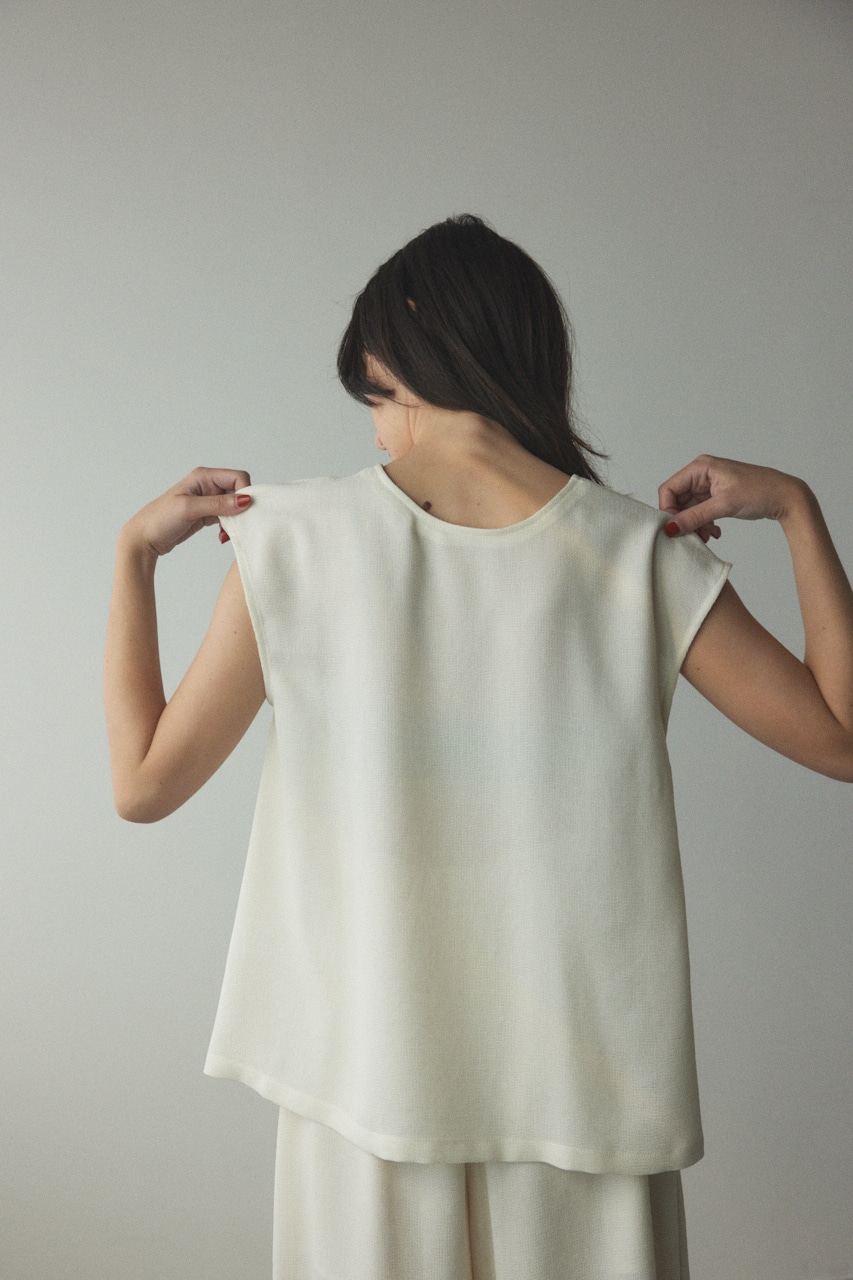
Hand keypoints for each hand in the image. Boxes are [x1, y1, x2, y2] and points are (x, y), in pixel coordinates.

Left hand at [122, 467, 251, 556]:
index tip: (244, 512)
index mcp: (204, 476)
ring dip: (236, 521)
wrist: (145, 538)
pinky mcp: (208, 514)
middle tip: (236, 526)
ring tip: (226, 534)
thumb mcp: (189, 509)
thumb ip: (218, 504)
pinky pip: (228, 518)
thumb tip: (245, 500)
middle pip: (239, 492)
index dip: (245, 493)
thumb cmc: (160, 519)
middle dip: (242, 509)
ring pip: (235, 507)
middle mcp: (208, 485)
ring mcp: (209, 500)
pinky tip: (221, 537)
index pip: (237, 478)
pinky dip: (229, 528)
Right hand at [658, 454, 800, 541]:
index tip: (675, 528)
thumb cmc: (761, 491)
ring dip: (695, 525)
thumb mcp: (724, 505)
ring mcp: (709, 485)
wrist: (786, 497)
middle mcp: (702, 474)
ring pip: (689, 509)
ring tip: (708, 536)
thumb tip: (670, 528)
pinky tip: (715, 532)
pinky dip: (704, 524)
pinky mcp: (716, 496)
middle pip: (677, 500)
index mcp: (701, 467)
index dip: (668, 509)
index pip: (669, 489)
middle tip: (693, 536)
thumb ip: (694, 517)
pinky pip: (700, 512)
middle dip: (683, 520)